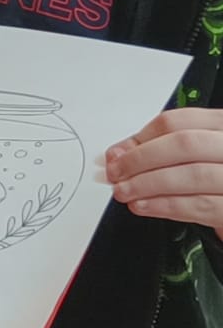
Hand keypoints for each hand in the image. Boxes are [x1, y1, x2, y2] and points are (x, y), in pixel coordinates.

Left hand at [108, 109, 222, 233]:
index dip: (141, 138)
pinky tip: (143, 206)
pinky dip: (165, 206)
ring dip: (148, 185)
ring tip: (124, 191)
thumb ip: (160, 148)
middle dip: (141, 159)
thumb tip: (116, 154)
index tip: (116, 154)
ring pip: (192, 174)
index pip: (180, 121)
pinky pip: (200, 205)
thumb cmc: (215, 174)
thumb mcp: (195, 154)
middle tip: (116, 173)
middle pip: (185, 144)